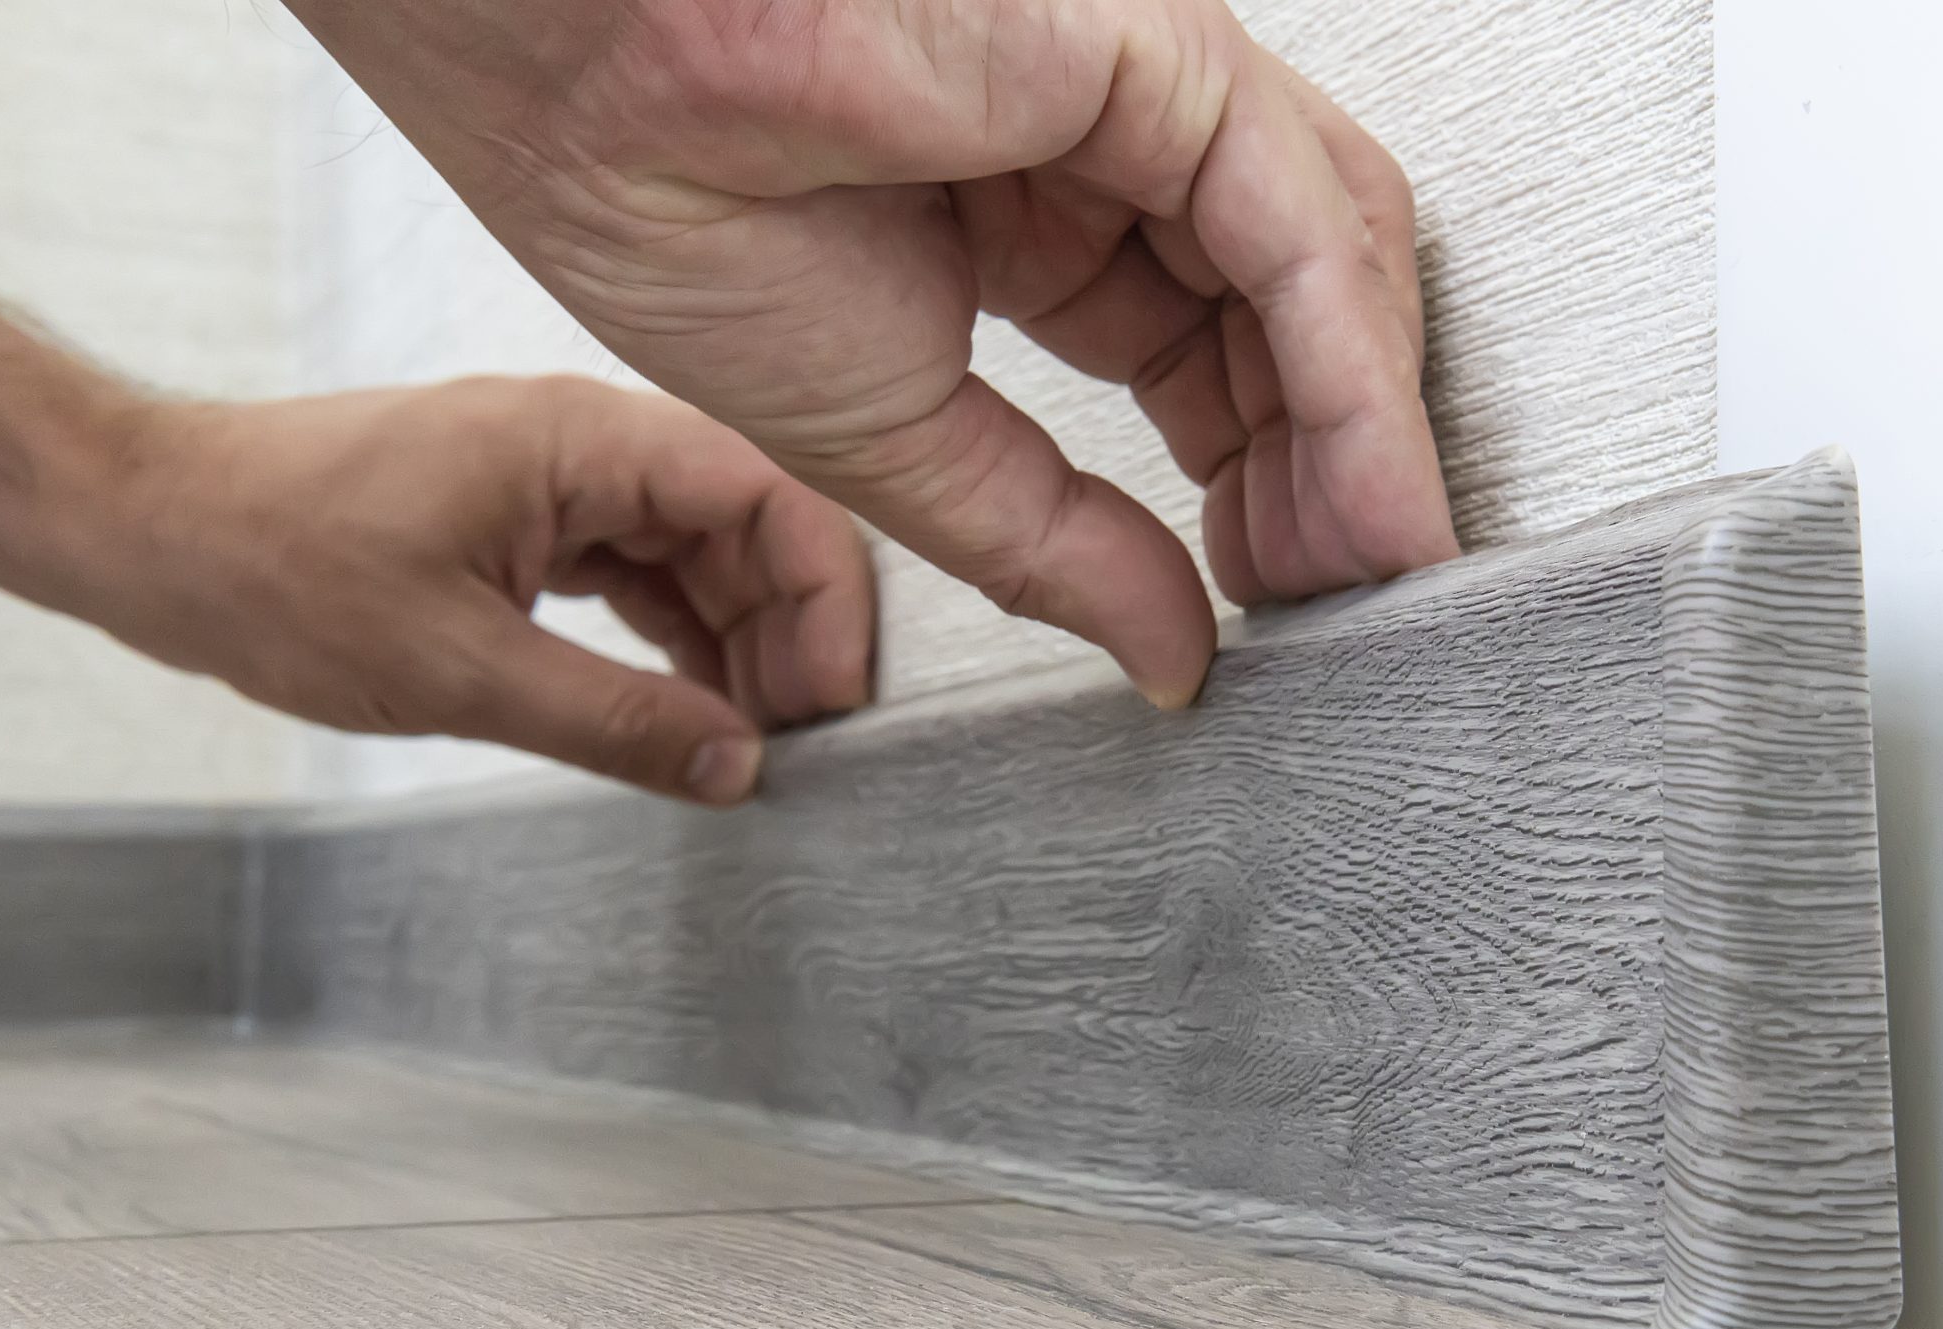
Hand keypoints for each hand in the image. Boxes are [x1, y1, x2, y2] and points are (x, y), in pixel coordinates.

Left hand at [98, 377, 873, 802]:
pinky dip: (674, 642)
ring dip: (735, 644)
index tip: (833, 697)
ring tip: (750, 741)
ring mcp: (551, 481)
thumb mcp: (458, 669)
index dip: (822, 595)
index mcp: (578, 440)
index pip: (763, 494)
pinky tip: (689, 710)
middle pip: (744, 525)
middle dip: (787, 631)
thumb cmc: (274, 568)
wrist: (150, 532)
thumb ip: (615, 721)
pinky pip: (636, 575)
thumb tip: (737, 767)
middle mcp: (580, 444)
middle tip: (796, 742)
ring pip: (694, 555)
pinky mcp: (520, 522)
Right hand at [287, 0, 1458, 706]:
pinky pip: (1299, 219)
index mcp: (1022, 217)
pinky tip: (1364, 482)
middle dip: (1321, 465)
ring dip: (1357, 429)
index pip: (1197, 349)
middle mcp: (1096, 149)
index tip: (1277, 590)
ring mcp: (1133, 93)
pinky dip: (1348, 367)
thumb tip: (1177, 655)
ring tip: (1369, 562)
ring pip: (1320, 259)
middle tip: (1341, 594)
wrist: (573, 92)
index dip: (1254, 475)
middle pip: (1280, 310)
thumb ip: (1054, 549)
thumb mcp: (899, 447)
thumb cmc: (664, 206)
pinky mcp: (1154, 54)